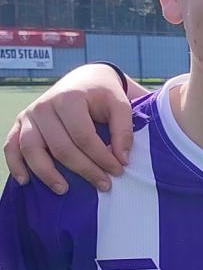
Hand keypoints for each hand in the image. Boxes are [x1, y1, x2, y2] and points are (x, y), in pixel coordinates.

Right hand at [3, 64, 133, 193]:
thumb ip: (124, 130)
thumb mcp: (120, 105)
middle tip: (103, 185)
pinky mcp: (21, 123)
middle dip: (84, 169)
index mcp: (70, 99)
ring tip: (64, 190)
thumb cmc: (103, 94)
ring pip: (31, 149)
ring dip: (46, 173)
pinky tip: (25, 181)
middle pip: (61, 147)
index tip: (118, 171)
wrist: (85, 79)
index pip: (84, 137)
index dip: (101, 157)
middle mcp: (44, 106)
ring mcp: (30, 115)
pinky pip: (11, 146)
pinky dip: (15, 164)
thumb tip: (121, 159)